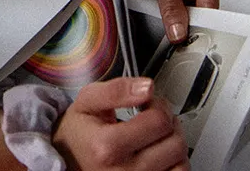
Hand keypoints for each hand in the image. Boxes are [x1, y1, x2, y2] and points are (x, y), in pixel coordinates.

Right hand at [54, 78, 188, 170]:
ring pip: (181, 164)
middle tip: (153, 119)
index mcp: (107, 147)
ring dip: (173, 146)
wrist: (68, 160)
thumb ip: (116, 90)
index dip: (158, 104)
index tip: (148, 103)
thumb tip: (147, 87)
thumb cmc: (78, 134)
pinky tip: (160, 156)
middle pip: (175, 143)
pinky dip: (173, 165)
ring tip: (157, 138)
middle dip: (168, 124)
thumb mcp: (87, 102)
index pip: (159, 121)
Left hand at [101, 0, 223, 43]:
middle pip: (200, 11)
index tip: (191, 40)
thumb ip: (171, 7)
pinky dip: (164, 20)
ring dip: (174, 24)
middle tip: (177, 41)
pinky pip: (171, 14)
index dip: (202, 22)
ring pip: (185, 16)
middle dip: (187, 25)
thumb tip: (180, 33)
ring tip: (165, 31)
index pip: (211, 3)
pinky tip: (158, 24)